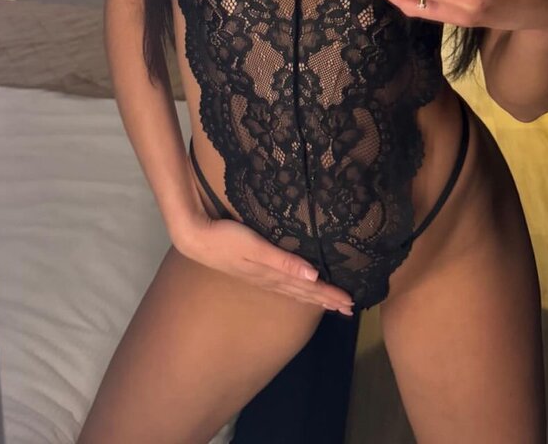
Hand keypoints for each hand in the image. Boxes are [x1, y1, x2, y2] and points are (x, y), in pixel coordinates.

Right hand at [176, 211, 354, 315]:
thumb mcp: (257, 247)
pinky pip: (283, 285)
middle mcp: (270, 279)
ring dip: (314, 297)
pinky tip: (299, 288)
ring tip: (330, 304)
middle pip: (304, 293)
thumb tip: (313, 276)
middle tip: (349, 309)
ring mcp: (260, 276)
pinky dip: (297, 290)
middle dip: (326, 300)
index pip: (308, 289)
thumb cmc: (227, 238)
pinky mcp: (253, 271)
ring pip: (294, 291)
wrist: (197, 238)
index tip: (350, 302)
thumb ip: (284, 261)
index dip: (329, 295)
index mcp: (274, 274)